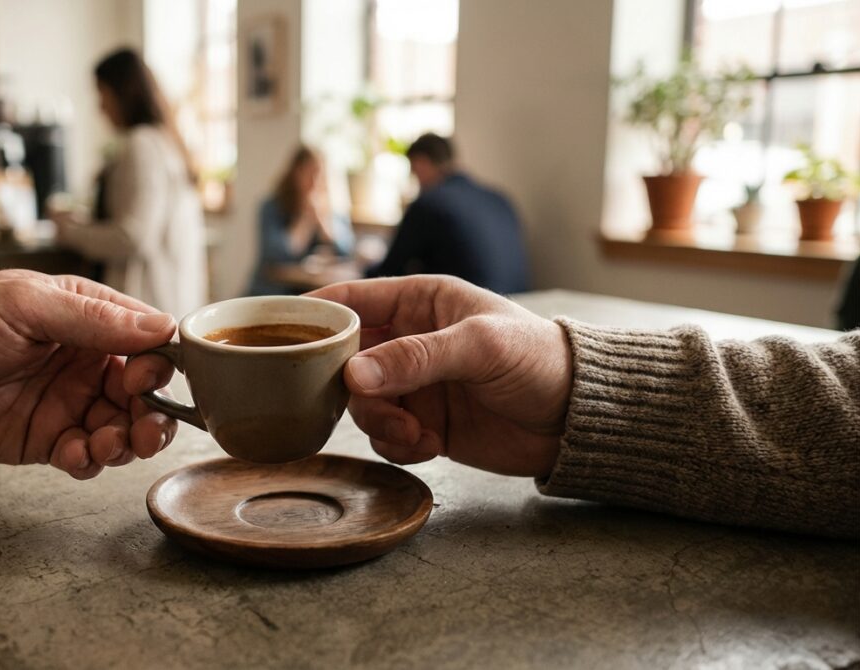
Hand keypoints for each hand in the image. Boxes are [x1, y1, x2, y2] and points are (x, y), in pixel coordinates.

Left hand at [0, 270, 177, 479]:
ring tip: (107, 444)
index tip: (145, 379)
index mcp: (89, 318)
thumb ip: (94, 319)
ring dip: (127, 443)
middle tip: (143, 429)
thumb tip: (163, 327)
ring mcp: (69, 403)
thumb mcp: (26, 305)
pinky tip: (73, 454)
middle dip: (153, 416)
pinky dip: (90, 461)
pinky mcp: (47, 440)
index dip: (159, 364)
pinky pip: (86, 457)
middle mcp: (87, 362)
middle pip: (146, 394)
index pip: (148, 341)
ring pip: (123, 430)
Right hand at [308, 276, 572, 477]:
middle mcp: (409, 341)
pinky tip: (431, 446)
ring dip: (379, 423)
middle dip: (348, 388)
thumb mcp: (479, 347)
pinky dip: (399, 446)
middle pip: (345, 361)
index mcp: (419, 302)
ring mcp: (414, 386)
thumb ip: (415, 358)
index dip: (313, 318)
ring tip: (414, 432)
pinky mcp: (424, 425)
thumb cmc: (538, 358)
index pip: (350, 301)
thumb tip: (353, 377)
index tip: (280, 340)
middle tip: (370, 403)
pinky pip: (386, 437)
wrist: (578, 418)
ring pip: (362, 405)